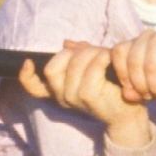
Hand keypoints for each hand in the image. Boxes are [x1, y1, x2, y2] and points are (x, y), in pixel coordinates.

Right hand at [15, 40, 149, 144]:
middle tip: (95, 52)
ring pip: (74, 63)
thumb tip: (67, 43)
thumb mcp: (91, 68)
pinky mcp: (88, 96)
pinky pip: (91, 67)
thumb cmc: (111, 89)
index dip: (26, 76)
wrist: (129, 113)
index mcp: (60, 92)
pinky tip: (110, 58)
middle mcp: (62, 97)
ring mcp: (74, 98)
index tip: (28, 62)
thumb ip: (78, 55)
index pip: (34, 88)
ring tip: (106, 54)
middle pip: (54, 65)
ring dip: (92, 52)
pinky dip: (102, 57)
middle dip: (75, 52)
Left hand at [110, 31, 155, 101]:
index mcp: (135, 42)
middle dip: (141, 85)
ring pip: (151, 64)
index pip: (118, 52)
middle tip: (151, 97)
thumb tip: (126, 94)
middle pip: (134, 60)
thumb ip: (133, 92)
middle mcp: (149, 36)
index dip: (123, 74)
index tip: (132, 90)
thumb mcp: (145, 89)